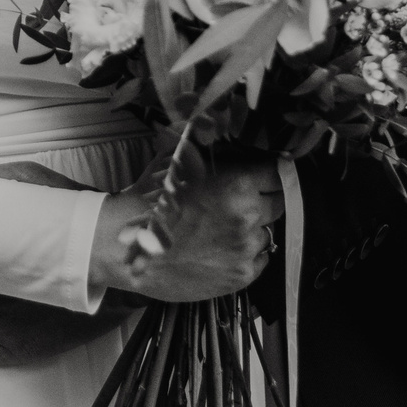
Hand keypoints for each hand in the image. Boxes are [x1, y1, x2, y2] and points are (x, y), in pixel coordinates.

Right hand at [89, 161, 280, 305]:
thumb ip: (207, 148)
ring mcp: (246, 249)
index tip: (263, 173)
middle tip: (239, 200)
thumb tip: (226, 129)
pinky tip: (222, 248)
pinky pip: (260, 258)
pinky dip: (247, 252)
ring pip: (267, 231)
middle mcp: (248, 216)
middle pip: (278, 202)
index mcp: (237, 184)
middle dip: (263, 198)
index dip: (268, 171)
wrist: (128, 250)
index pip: (276, 172)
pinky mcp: (242, 276)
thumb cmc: (150, 203)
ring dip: (253, 227)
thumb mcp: (176, 163)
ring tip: (223, 227)